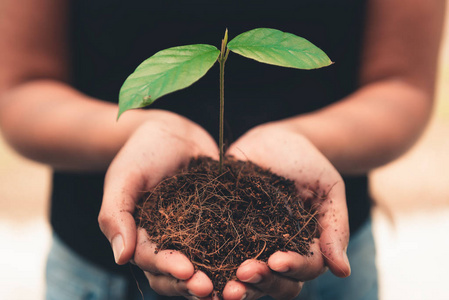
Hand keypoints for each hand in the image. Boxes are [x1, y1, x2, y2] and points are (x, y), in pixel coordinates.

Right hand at [98, 110, 217, 298]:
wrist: (173, 131)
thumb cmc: (143, 151)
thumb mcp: (124, 177)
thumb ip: (116, 215)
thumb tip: (121, 259)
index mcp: (142, 235)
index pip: (151, 260)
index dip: (168, 268)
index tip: (187, 271)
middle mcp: (168, 240)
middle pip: (176, 273)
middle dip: (191, 284)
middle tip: (212, 290)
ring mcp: (193, 233)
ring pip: (202, 265)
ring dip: (215, 278)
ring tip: (233, 286)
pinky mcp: (216, 222)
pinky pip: (224, 243)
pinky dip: (235, 256)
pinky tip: (251, 262)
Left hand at [223, 121, 350, 299]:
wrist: (274, 140)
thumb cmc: (307, 162)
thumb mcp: (328, 189)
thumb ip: (335, 227)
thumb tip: (343, 271)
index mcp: (305, 245)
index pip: (305, 268)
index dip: (293, 269)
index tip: (277, 261)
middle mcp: (277, 251)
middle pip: (275, 282)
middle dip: (261, 282)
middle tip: (244, 275)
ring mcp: (250, 243)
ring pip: (247, 277)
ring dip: (237, 284)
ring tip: (223, 286)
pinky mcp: (225, 229)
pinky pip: (219, 252)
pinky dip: (212, 265)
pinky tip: (198, 267)